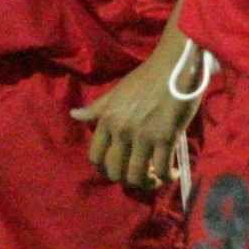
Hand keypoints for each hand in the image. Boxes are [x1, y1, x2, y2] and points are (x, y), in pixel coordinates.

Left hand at [71, 42, 197, 193]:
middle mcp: (121, 131)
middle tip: (139, 174)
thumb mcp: (116, 92)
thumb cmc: (146, 77)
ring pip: (137, 175)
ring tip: (156, 177)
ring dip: (146, 183)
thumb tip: (74, 115)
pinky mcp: (166, 138)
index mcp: (107, 120)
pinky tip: (173, 172)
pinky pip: (162, 169)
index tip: (117, 168)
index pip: (95, 157)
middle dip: (126, 179)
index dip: (105, 169)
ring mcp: (143, 136)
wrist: (174, 66)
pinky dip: (167, 176)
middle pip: (115, 171)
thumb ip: (97, 108)